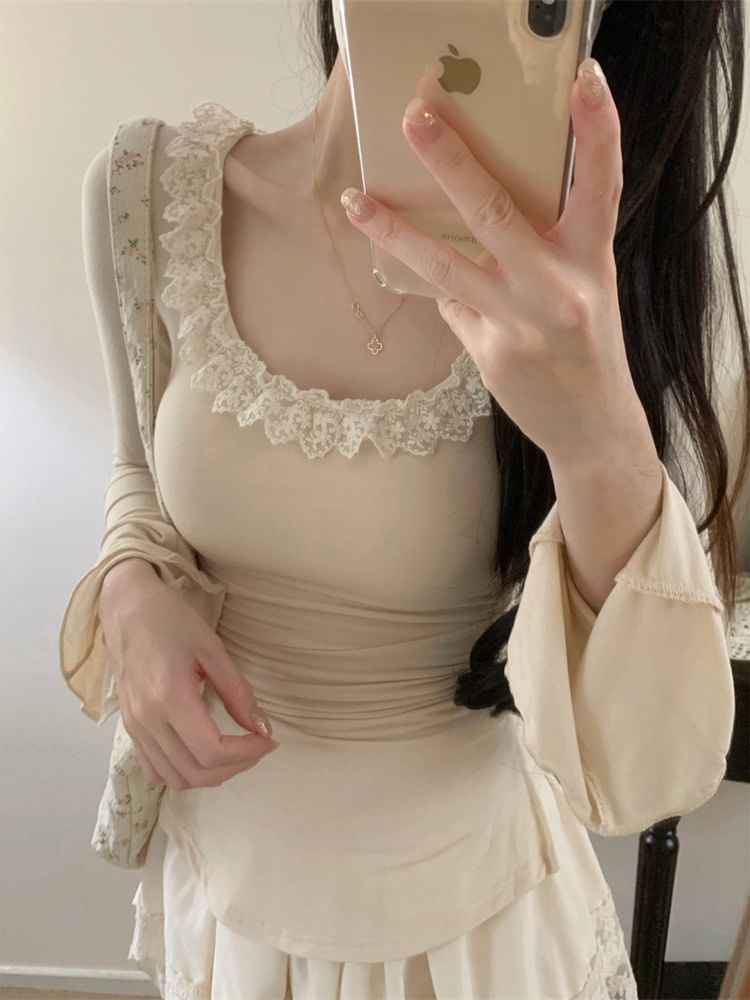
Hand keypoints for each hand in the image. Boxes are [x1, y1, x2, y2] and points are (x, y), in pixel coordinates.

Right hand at [99, 564, 277, 789]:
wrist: (127, 608)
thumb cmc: (170, 620)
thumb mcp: (212, 649)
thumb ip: (237, 692)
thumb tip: (262, 727)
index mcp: (169, 697)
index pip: (212, 751)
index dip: (247, 753)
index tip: (267, 740)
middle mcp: (147, 720)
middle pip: (196, 772)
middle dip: (235, 767)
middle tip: (258, 746)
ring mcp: (134, 727)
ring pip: (175, 778)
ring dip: (211, 774)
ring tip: (236, 752)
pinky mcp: (129, 728)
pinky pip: (155, 770)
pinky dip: (183, 773)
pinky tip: (204, 754)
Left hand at [340, 57, 649, 467]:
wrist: (592, 423)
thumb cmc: (587, 344)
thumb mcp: (586, 285)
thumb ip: (545, 248)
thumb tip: (475, 215)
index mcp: (592, 259)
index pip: (602, 184)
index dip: (598, 130)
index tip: (585, 80)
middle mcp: (558, 287)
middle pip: (496, 213)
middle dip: (450, 161)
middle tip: (414, 117)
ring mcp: (519, 322)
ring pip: (445, 265)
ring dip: (395, 231)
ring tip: (356, 201)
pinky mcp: (489, 353)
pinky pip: (450, 305)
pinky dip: (440, 290)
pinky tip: (432, 284)